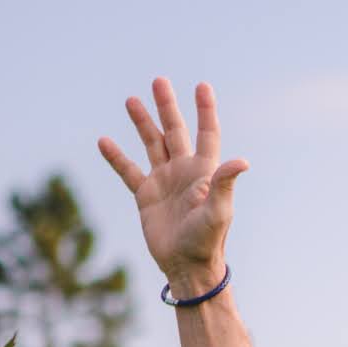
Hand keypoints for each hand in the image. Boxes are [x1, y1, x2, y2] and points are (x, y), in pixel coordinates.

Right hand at [96, 77, 248, 296]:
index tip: (202, 86)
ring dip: (142, 122)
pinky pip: (128, 171)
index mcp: (204, 171)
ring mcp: (164, 181)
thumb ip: (224, 183)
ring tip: (131, 100)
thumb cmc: (207, 240)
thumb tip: (242, 161)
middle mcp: (184, 171)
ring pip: (152, 144)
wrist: (186, 266)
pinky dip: (116, 157)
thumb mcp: (218, 210)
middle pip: (175, 130)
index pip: (206, 133)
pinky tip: (104, 140)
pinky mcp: (146, 195)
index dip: (205, 110)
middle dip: (167, 106)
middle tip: (159, 81)